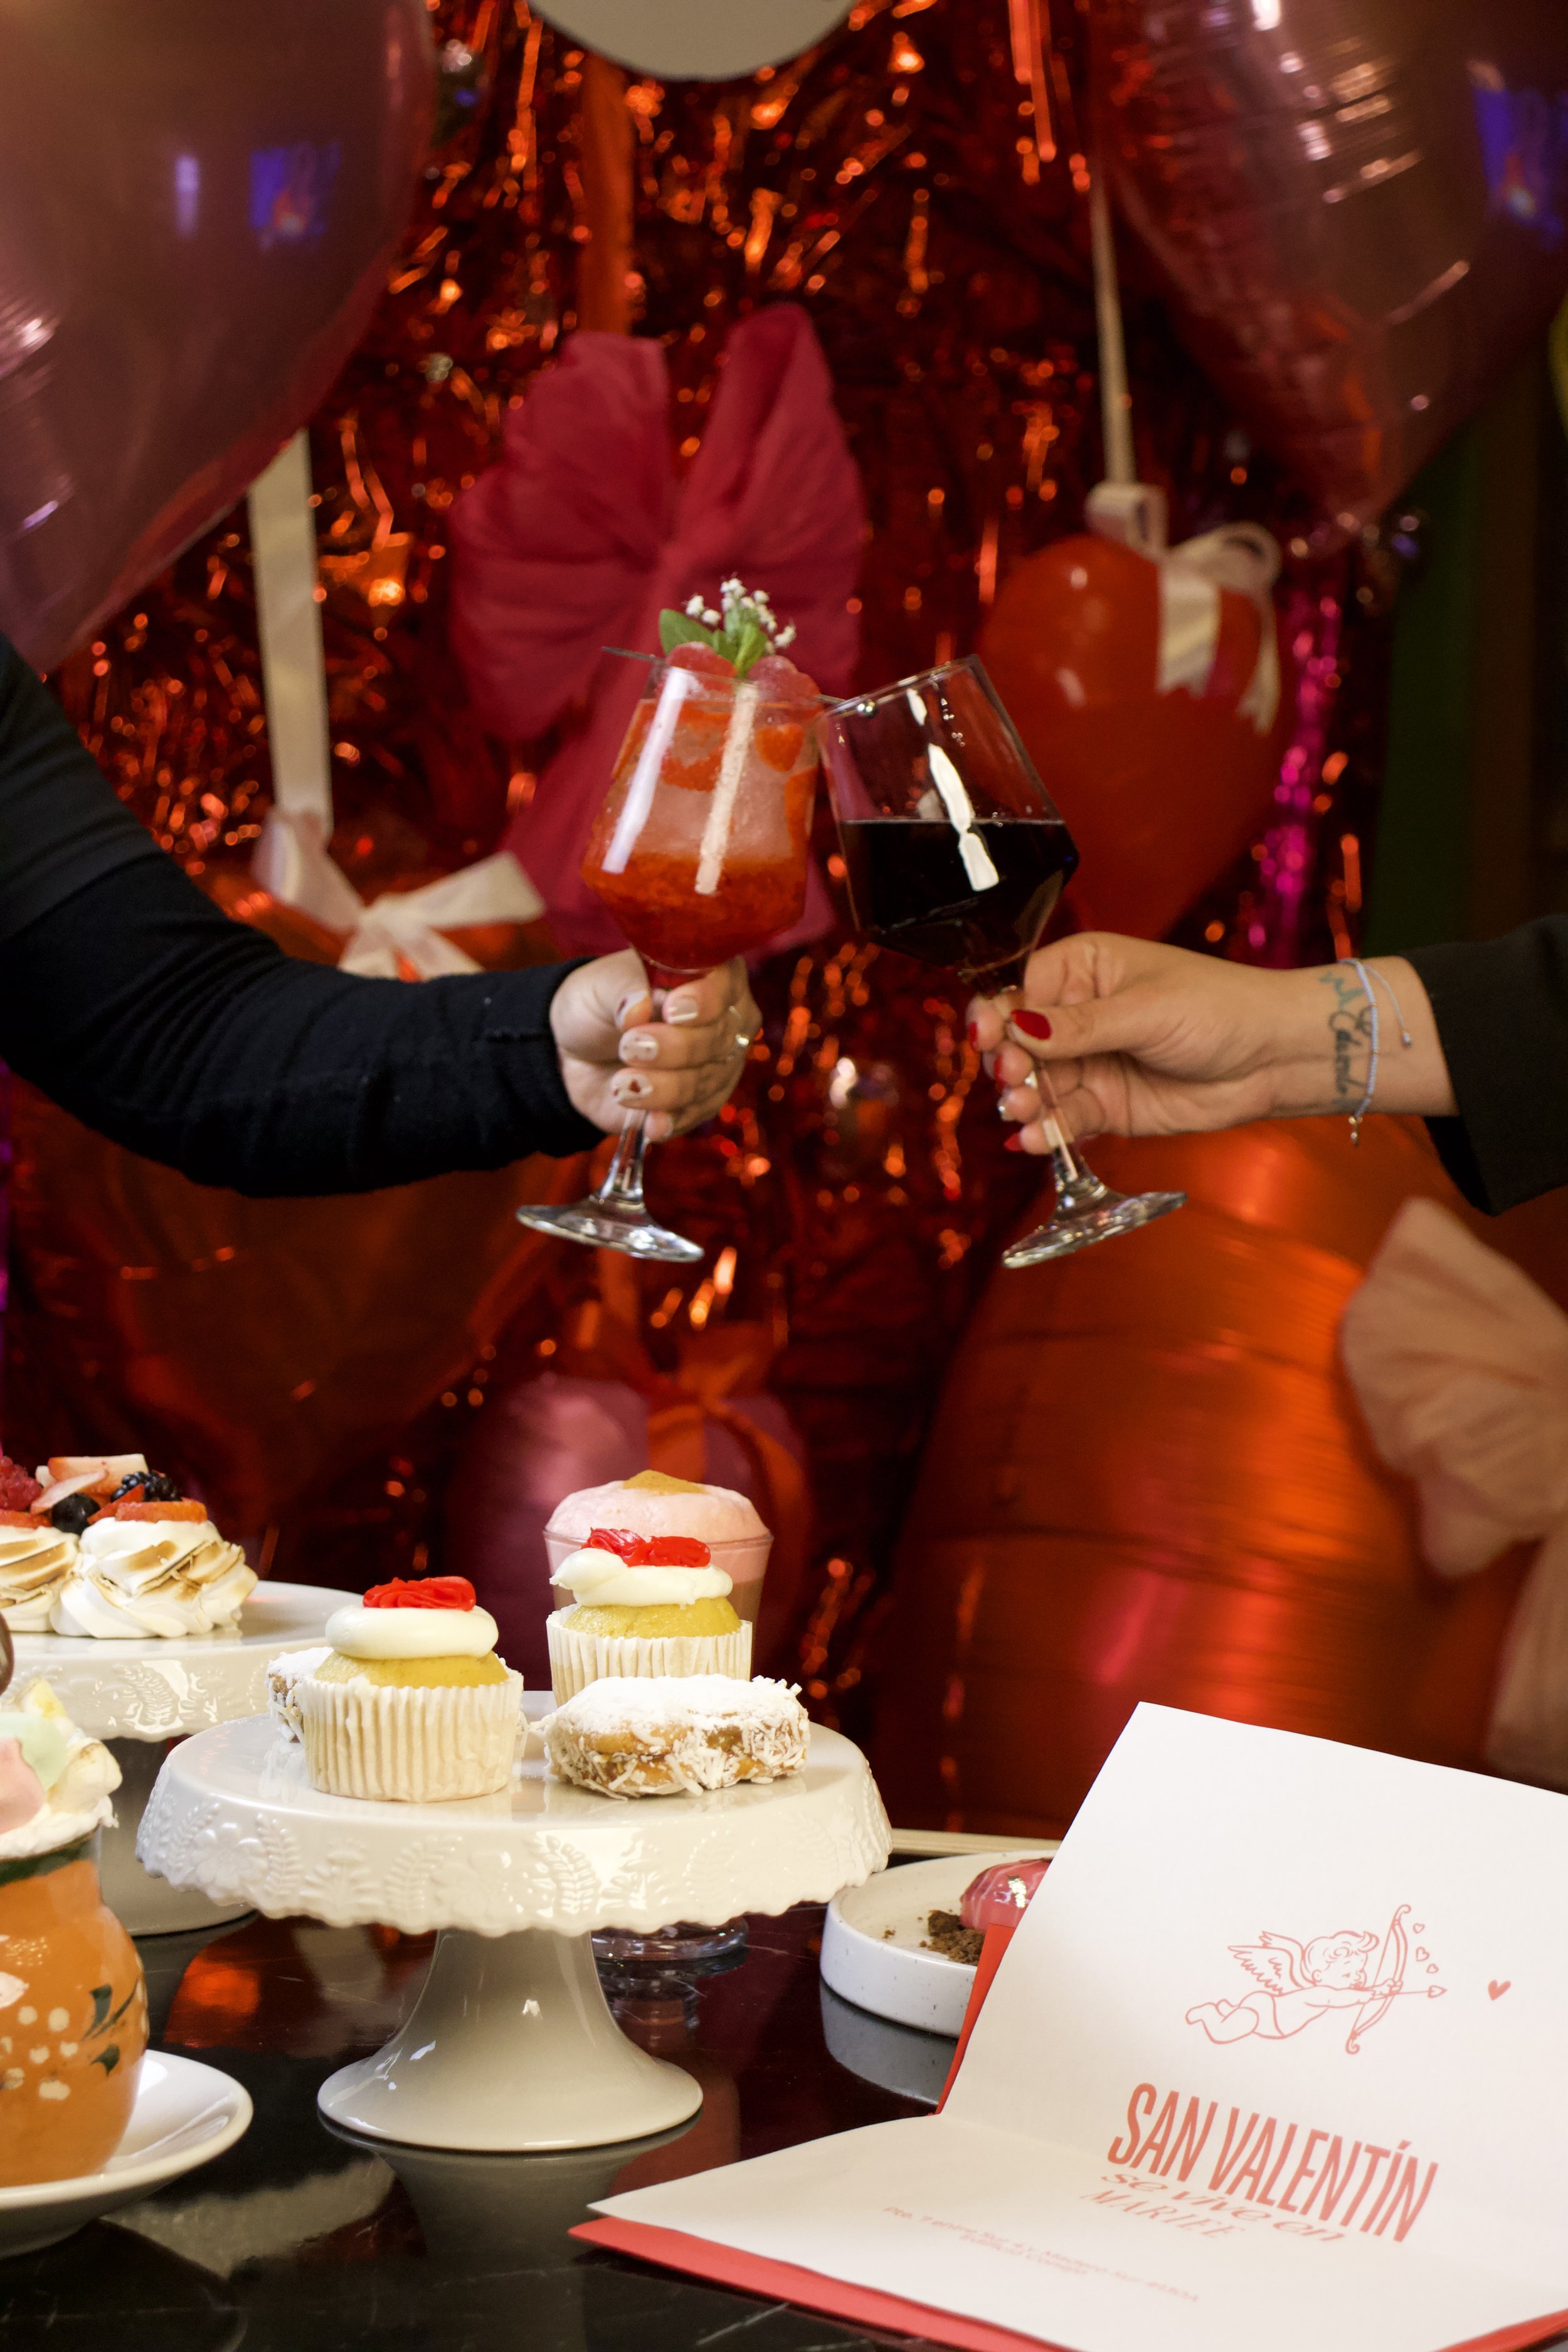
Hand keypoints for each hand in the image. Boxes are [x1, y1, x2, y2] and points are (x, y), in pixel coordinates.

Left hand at [550, 951, 759, 1139]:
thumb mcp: (601, 986)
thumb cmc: (599, 1005)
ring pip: (705, 1080)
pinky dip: (670, 1118)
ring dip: (663, 1086)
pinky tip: (650, 1122)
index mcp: (708, 974)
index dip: (705, 1000)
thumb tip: (638, 1009)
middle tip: (630, 1046)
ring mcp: (717, 1063)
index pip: (725, 984)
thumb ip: (623, 991)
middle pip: (718, 1038)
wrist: (578, 1052)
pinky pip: (696, 1114)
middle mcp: (724, 1018)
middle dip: (675, 1047)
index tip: (671, 1010)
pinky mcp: (701, 1101)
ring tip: (622, 1084)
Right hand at [968, 934, 1452, 1154]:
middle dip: (1010, 1064)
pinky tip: (1037, 1139)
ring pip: (1037, 1085)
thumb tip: (1018, 1027)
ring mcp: (1089, 1062)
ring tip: (1022, 1113)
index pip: (1021, 990)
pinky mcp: (1105, 1105)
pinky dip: (1047, 1130)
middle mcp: (1078, 1015)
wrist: (1273, 1058)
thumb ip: (1080, 1026)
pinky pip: (1063, 1118)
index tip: (986, 1039)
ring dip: (1024, 1101)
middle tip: (1014, 1081)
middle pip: (1019, 1042)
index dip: (998, 1015)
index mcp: (1083, 969)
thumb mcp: (1145, 1010)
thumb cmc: (1220, 1008)